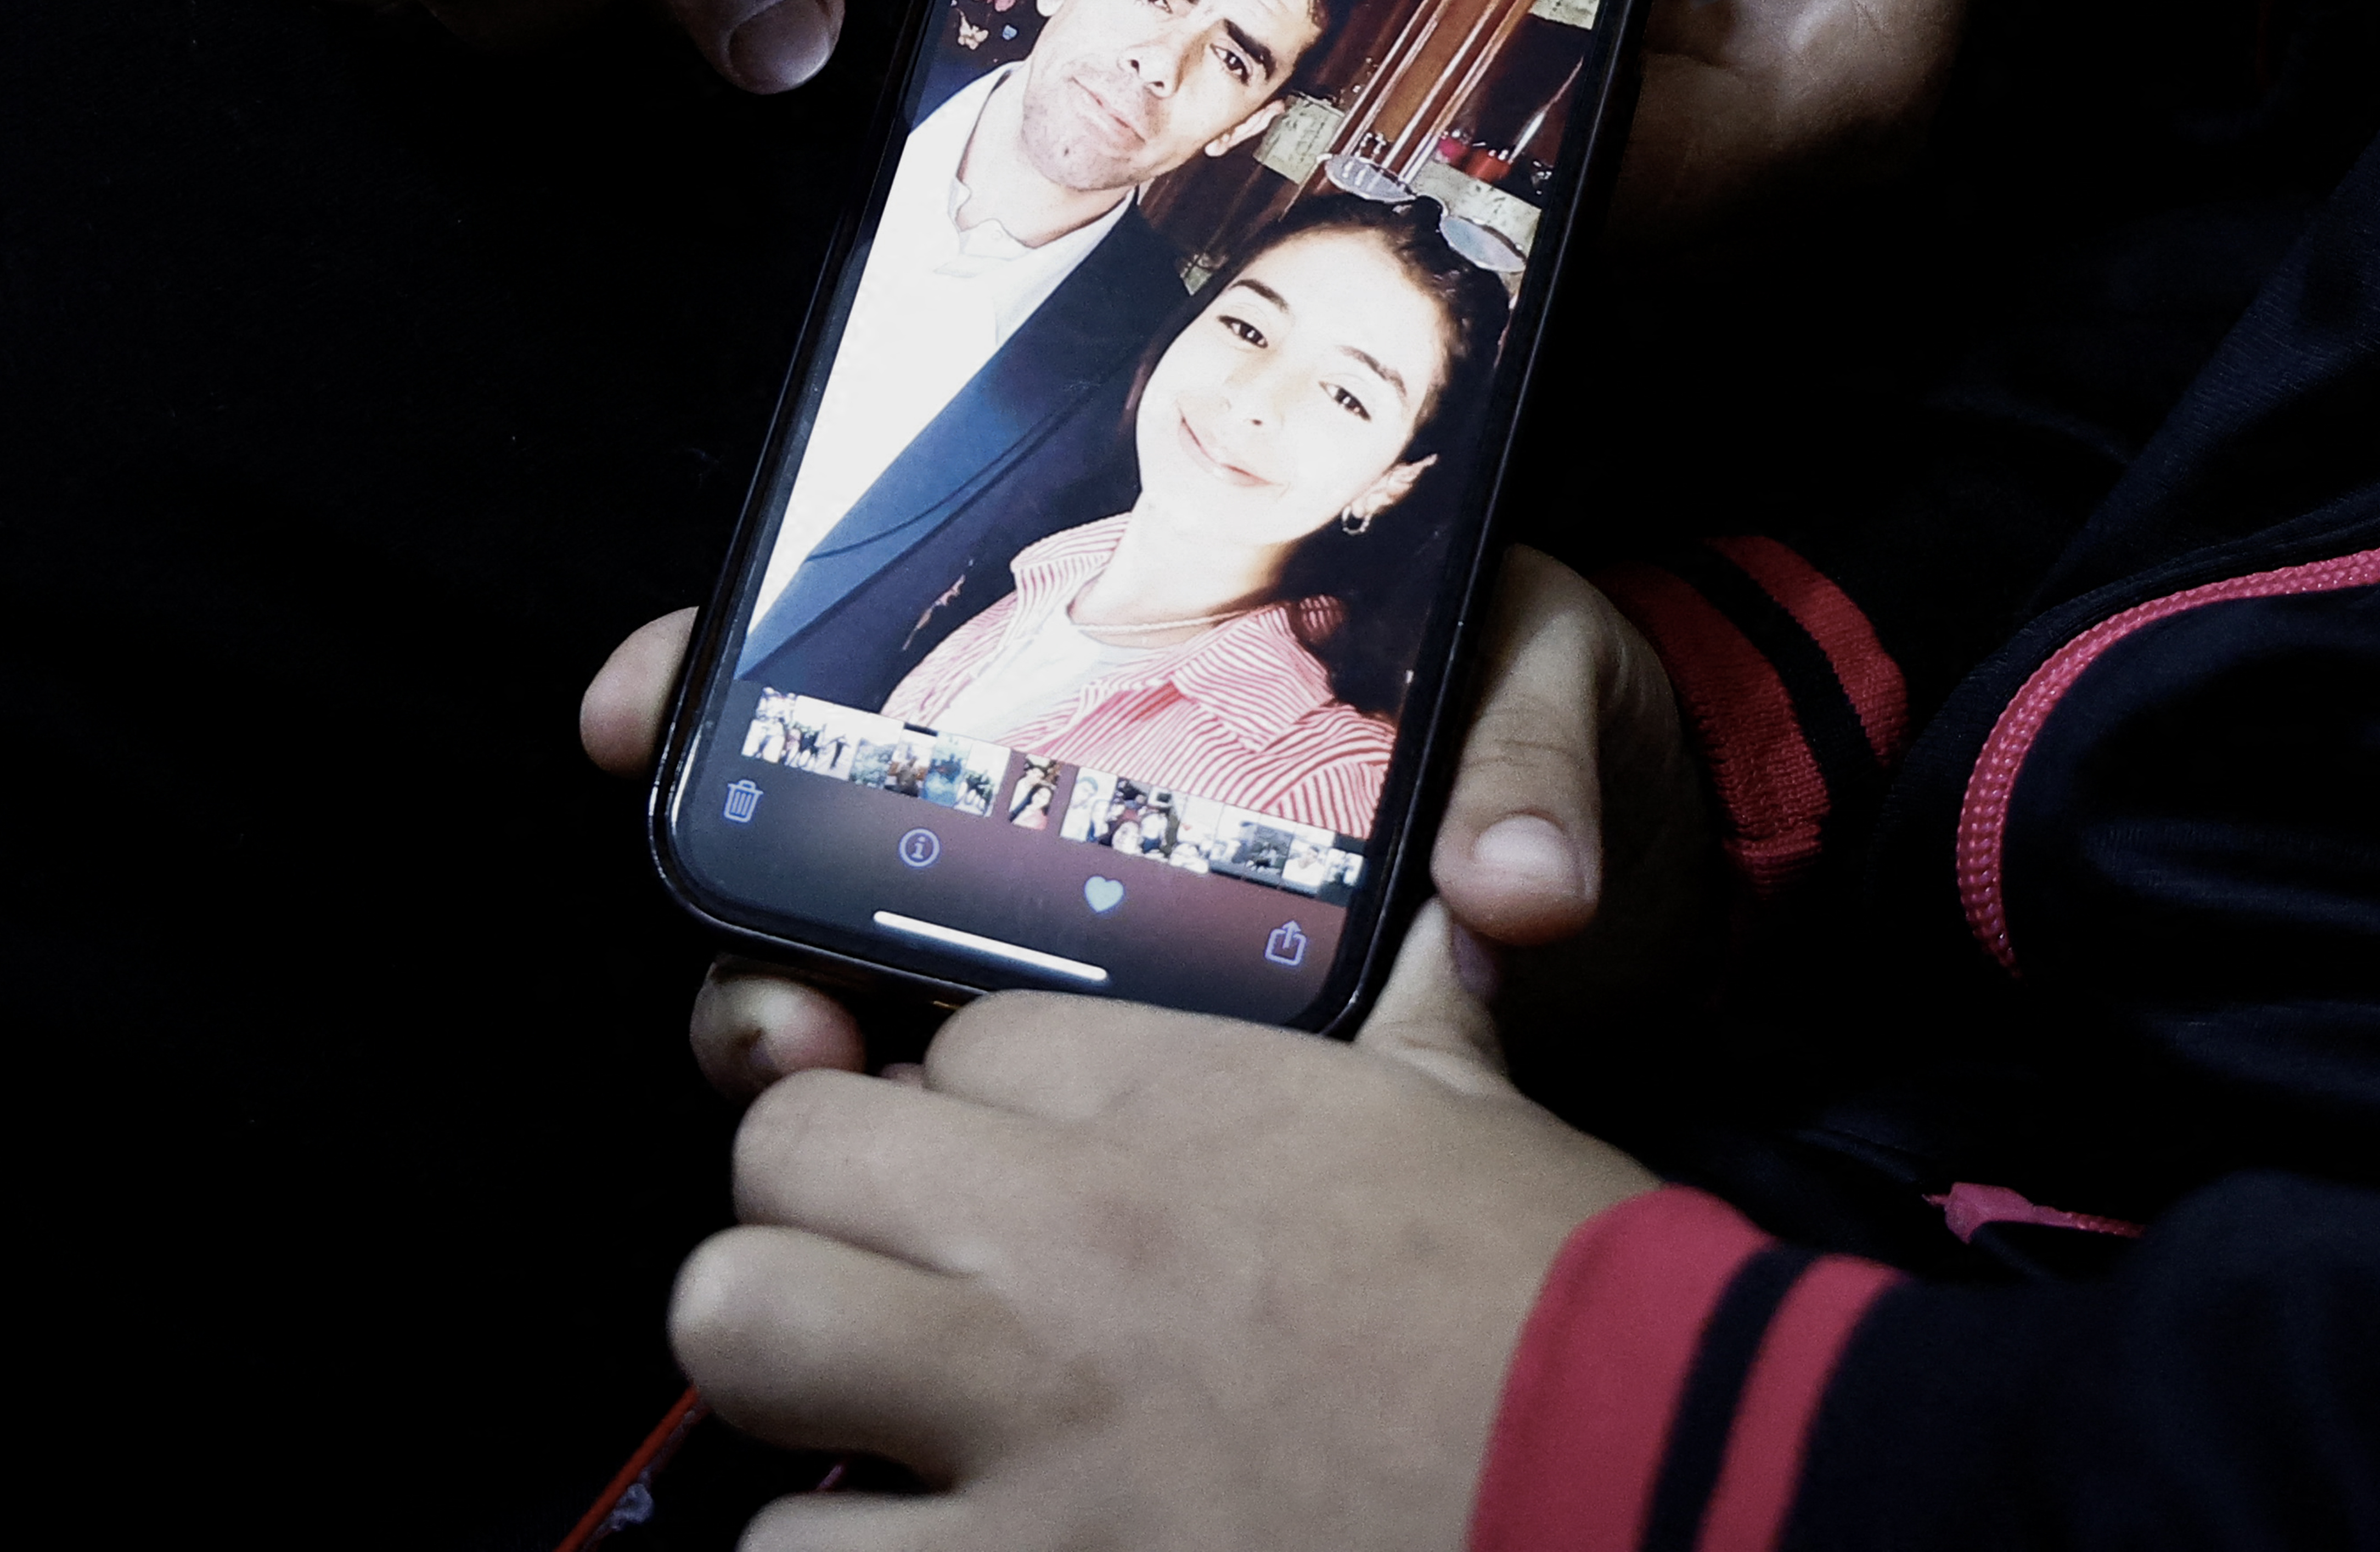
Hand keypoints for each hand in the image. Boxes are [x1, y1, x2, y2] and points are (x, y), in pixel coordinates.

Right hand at [576, 549, 1707, 1097]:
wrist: (1623, 867)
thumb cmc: (1545, 735)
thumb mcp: (1543, 685)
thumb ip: (1521, 759)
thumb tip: (1515, 884)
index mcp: (1118, 665)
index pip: (871, 650)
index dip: (725, 666)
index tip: (642, 698)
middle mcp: (1052, 807)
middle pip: (817, 846)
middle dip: (736, 904)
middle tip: (772, 976)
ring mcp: (1070, 954)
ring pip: (860, 993)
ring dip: (790, 1025)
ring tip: (820, 1056)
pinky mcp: (1120, 1075)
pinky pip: (967, 1112)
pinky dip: (902, 1143)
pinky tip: (905, 1173)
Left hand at [671, 909, 1655, 1542]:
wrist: (1638, 1481)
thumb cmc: (1564, 1305)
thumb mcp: (1483, 1118)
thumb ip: (1434, 1001)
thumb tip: (1489, 896)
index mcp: (1168, 1103)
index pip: (940, 1049)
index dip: (953, 1116)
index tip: (997, 1183)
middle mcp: (1062, 1241)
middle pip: (782, 1154)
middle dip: (812, 1216)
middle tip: (882, 1291)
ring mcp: (1025, 1419)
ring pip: (741, 1333)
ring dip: (789, 1394)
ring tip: (867, 1441)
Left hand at [1405, 0, 2267, 232]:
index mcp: (1842, 92)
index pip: (1615, 156)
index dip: (1474, 71)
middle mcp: (1769, 190)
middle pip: (1534, 190)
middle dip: (1419, 69)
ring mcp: (1702, 198)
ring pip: (1508, 184)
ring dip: (1420, 69)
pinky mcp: (1646, 166)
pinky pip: (1513, 140)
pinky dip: (1450, 55)